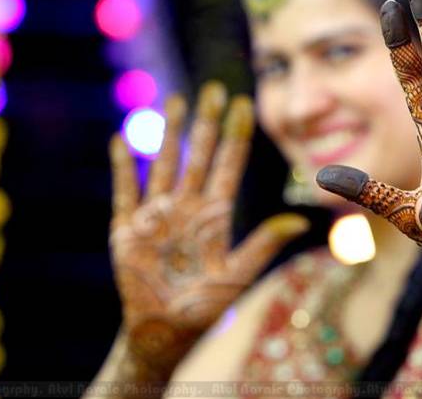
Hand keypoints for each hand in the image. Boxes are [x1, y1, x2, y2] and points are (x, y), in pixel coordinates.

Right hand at [109, 82, 307, 374]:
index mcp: (215, 215)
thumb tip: (299, 221)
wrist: (163, 333)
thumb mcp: (238, 276)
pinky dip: (123, 166)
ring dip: (169, 133)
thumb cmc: (204, 308)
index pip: (228, 164)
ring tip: (177, 100)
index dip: (235, 135)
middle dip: (206, 122)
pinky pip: (125, 190)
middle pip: (198, 155)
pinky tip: (122, 138)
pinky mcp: (128, 228)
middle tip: (213, 88)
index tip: (244, 103)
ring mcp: (157, 214)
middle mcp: (187, 206)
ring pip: (164, 162)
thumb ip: (263, 245)